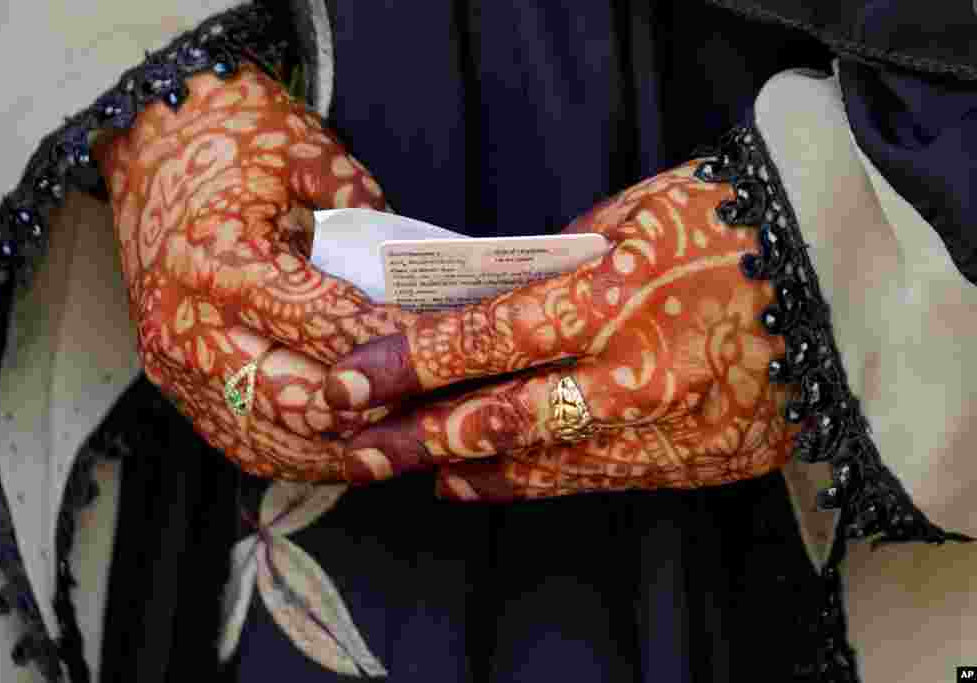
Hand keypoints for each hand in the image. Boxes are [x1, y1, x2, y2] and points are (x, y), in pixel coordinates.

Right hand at [98, 63, 414, 479]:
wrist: (151, 152)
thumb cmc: (229, 146)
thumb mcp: (303, 147)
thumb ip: (358, 202)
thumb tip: (413, 262)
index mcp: (218, 260)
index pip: (321, 322)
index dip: (391, 341)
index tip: (447, 346)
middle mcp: (187, 324)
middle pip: (299, 399)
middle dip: (376, 408)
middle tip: (438, 405)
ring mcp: (175, 366)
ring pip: (275, 440)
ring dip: (346, 449)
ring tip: (410, 443)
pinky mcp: (175, 387)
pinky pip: (246, 445)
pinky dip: (305, 457)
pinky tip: (354, 451)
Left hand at [324, 162, 798, 499]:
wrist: (852, 289)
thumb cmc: (737, 226)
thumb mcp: (641, 212)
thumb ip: (562, 260)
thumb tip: (496, 292)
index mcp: (614, 295)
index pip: (484, 340)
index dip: (405, 367)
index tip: (347, 383)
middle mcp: (634, 374)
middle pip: (499, 420)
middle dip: (416, 439)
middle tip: (356, 448)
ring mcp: (667, 431)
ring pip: (541, 466)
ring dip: (465, 469)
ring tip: (412, 468)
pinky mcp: (695, 465)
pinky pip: (595, 481)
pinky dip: (532, 482)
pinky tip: (487, 479)